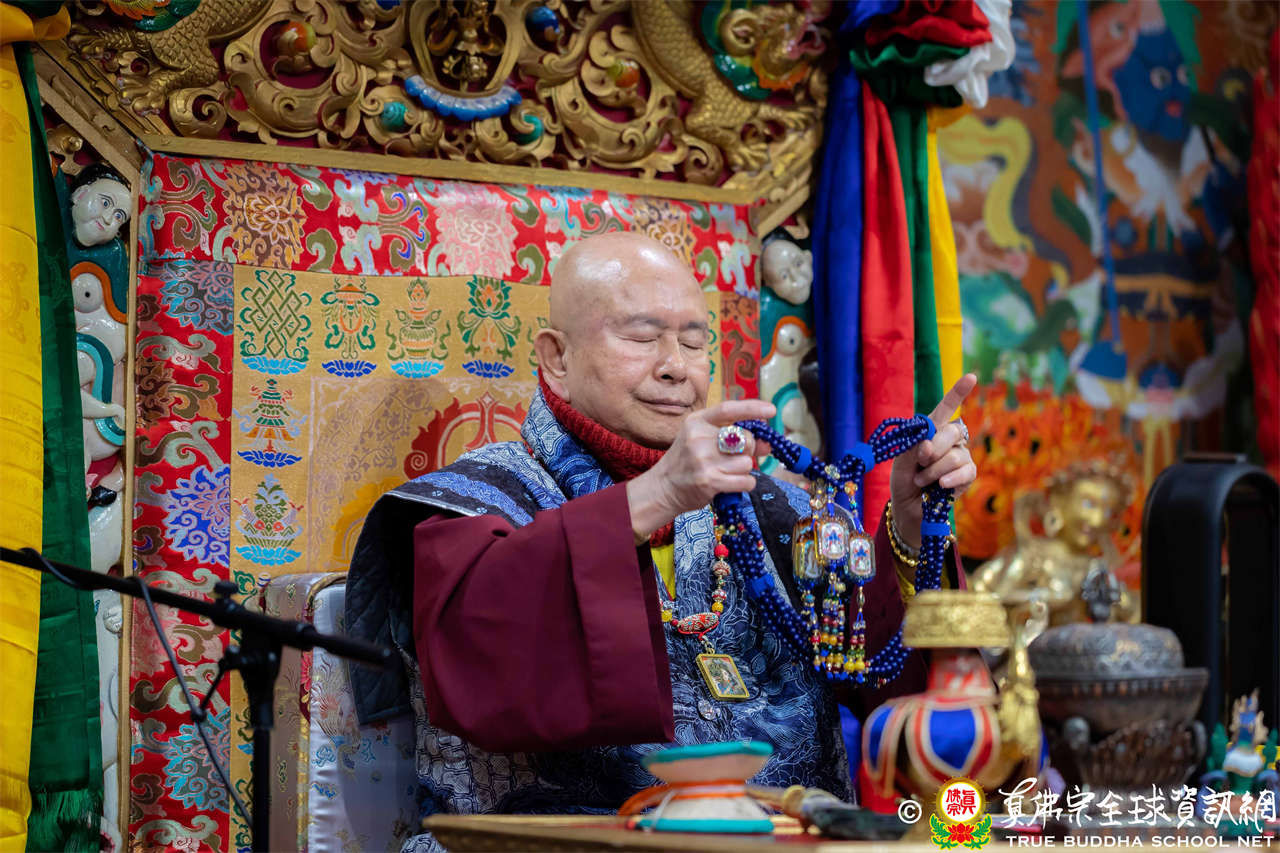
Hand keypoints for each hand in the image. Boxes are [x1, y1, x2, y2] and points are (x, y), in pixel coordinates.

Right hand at [627, 399, 774, 542]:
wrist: (663, 487)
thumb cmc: (687, 461)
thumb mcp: (702, 439)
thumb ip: (733, 437)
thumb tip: (767, 443)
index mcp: (697, 422)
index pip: (728, 409)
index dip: (753, 408)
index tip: (771, 411)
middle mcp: (699, 438)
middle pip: (746, 439)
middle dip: (749, 450)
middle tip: (735, 457)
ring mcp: (703, 460)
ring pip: (747, 462)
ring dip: (743, 470)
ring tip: (727, 472)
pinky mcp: (709, 481)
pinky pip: (746, 481)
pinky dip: (744, 484)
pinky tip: (730, 483)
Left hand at [889, 374, 978, 550]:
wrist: (908, 508)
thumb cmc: (904, 480)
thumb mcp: (901, 461)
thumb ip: (913, 448)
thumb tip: (928, 444)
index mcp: (932, 430)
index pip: (947, 408)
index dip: (958, 392)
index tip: (971, 377)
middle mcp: (950, 440)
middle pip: (951, 432)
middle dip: (931, 449)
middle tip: (919, 464)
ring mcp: (961, 457)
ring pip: (955, 455)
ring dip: (933, 470)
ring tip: (922, 481)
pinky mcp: (968, 476)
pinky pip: (965, 471)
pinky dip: (949, 479)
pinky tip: (940, 486)